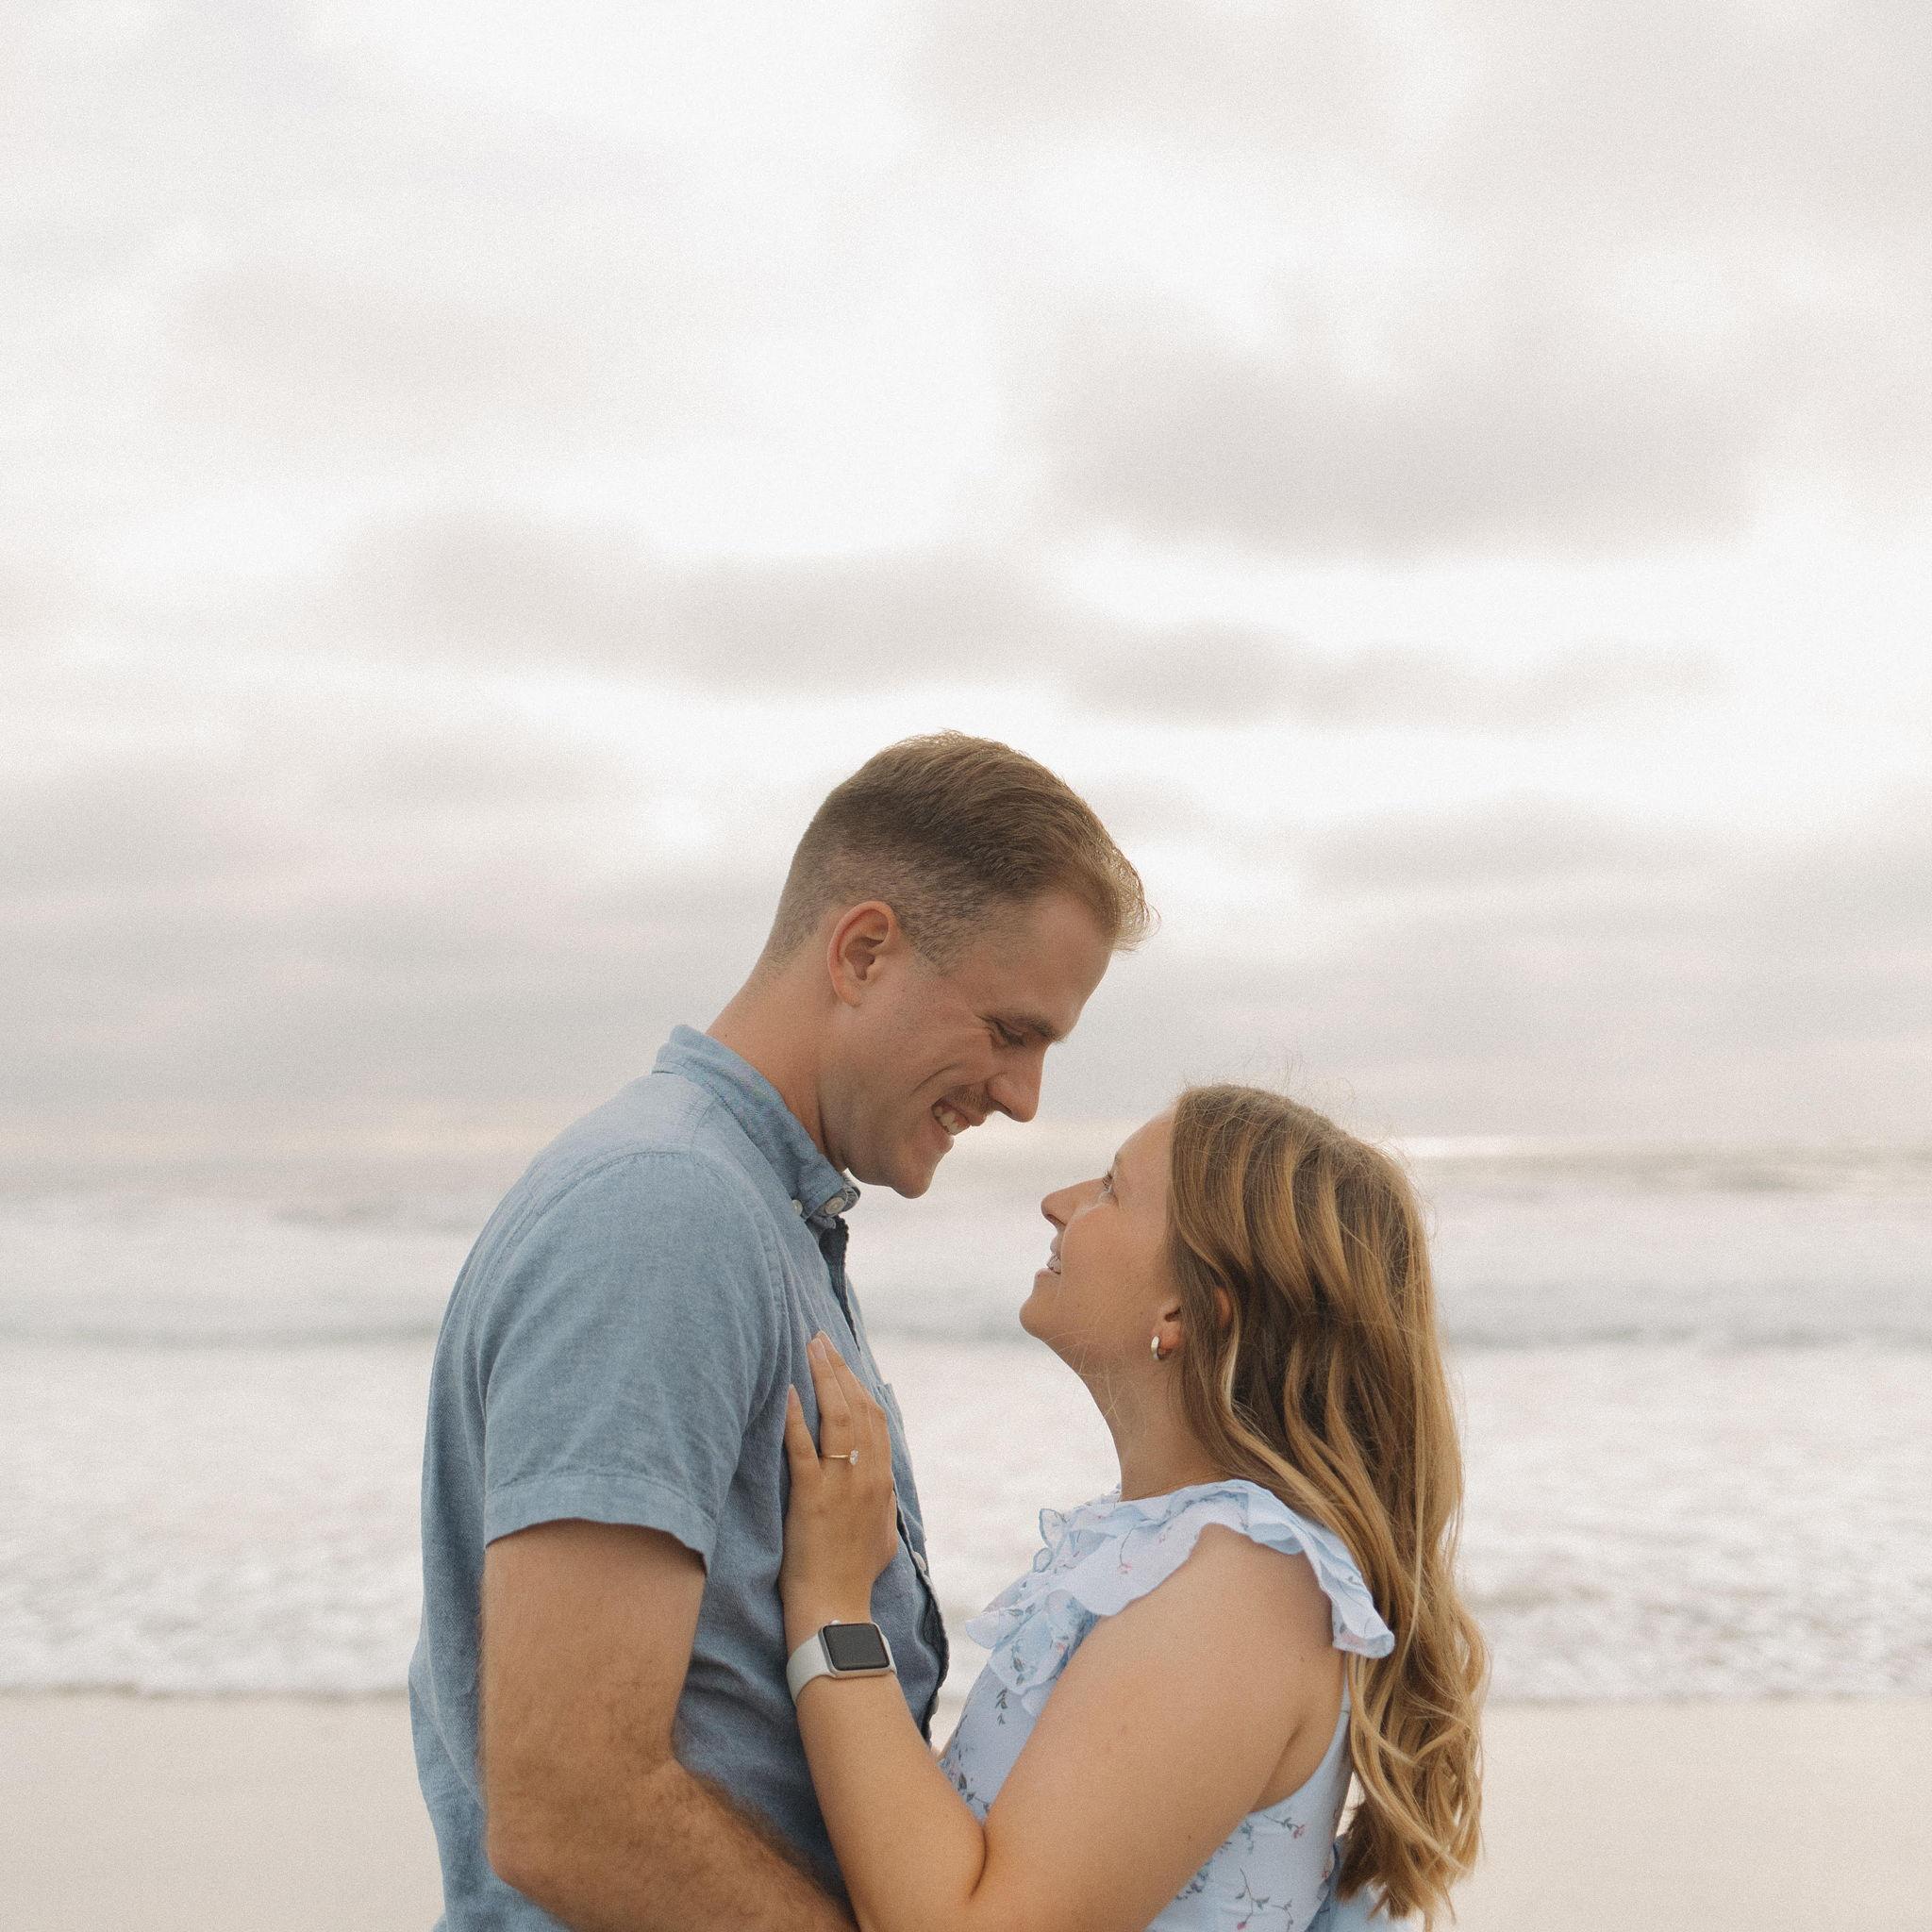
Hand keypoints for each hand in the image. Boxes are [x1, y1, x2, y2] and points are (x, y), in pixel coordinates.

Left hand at [780, 1333, 900, 1646]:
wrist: (836, 1612)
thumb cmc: (854, 1577)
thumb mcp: (882, 1533)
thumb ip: (882, 1501)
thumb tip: (881, 1482)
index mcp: (882, 1482)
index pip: (876, 1418)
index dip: (859, 1384)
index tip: (842, 1360)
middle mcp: (866, 1477)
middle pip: (857, 1408)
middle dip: (838, 1369)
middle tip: (820, 1339)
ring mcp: (840, 1486)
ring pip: (837, 1418)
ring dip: (823, 1379)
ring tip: (808, 1348)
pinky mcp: (811, 1499)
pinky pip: (804, 1449)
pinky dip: (797, 1418)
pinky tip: (789, 1393)